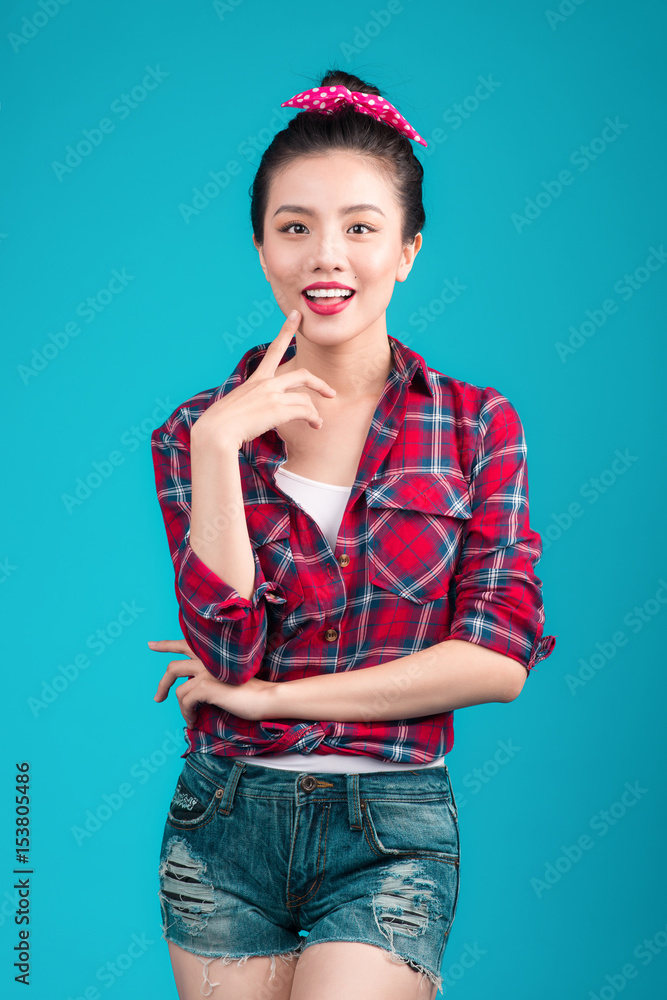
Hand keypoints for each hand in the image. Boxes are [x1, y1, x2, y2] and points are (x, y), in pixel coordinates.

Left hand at [148, 638, 274, 725]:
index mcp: (212, 656)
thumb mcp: (226, 680)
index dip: (167, 645)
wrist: (265, 697)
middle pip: (173, 667)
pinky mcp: (206, 686)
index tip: (151, 645)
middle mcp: (207, 660)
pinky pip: (185, 701)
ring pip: (178, 690)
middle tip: (158, 699)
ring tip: (190, 719)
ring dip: (181, 709)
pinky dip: (187, 714)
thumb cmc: (249, 692)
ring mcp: (206, 672)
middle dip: (162, 684)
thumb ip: (209, 678)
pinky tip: (194, 720)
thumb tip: (191, 689)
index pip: (185, 644)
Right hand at [190, 309, 336, 451]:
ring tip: (318, 423)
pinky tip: (315, 425)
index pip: (274, 349)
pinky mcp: (278, 409)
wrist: (217, 431)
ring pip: (306, 399)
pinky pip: (305, 412)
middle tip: (331, 393)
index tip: (296, 314)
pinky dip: (314, 419)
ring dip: (315, 412)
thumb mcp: (239, 405)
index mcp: (257, 379)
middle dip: (320, 384)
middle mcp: (266, 383)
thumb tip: (262, 412)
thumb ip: (254, 402)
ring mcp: (272, 395)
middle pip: (302, 375)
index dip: (287, 330)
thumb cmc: (224, 423)